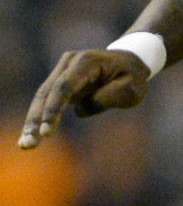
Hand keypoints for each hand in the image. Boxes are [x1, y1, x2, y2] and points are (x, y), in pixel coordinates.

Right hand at [20, 49, 152, 148]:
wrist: (130, 62)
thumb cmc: (133, 76)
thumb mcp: (132, 88)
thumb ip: (108, 97)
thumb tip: (79, 110)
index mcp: (87, 61)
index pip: (64, 86)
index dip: (53, 108)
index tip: (46, 131)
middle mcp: (69, 63)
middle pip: (47, 92)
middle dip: (36, 118)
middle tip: (28, 143)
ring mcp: (62, 71)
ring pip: (42, 97)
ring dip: (33, 121)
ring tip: (27, 145)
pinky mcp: (60, 81)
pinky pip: (47, 101)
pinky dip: (39, 118)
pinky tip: (32, 137)